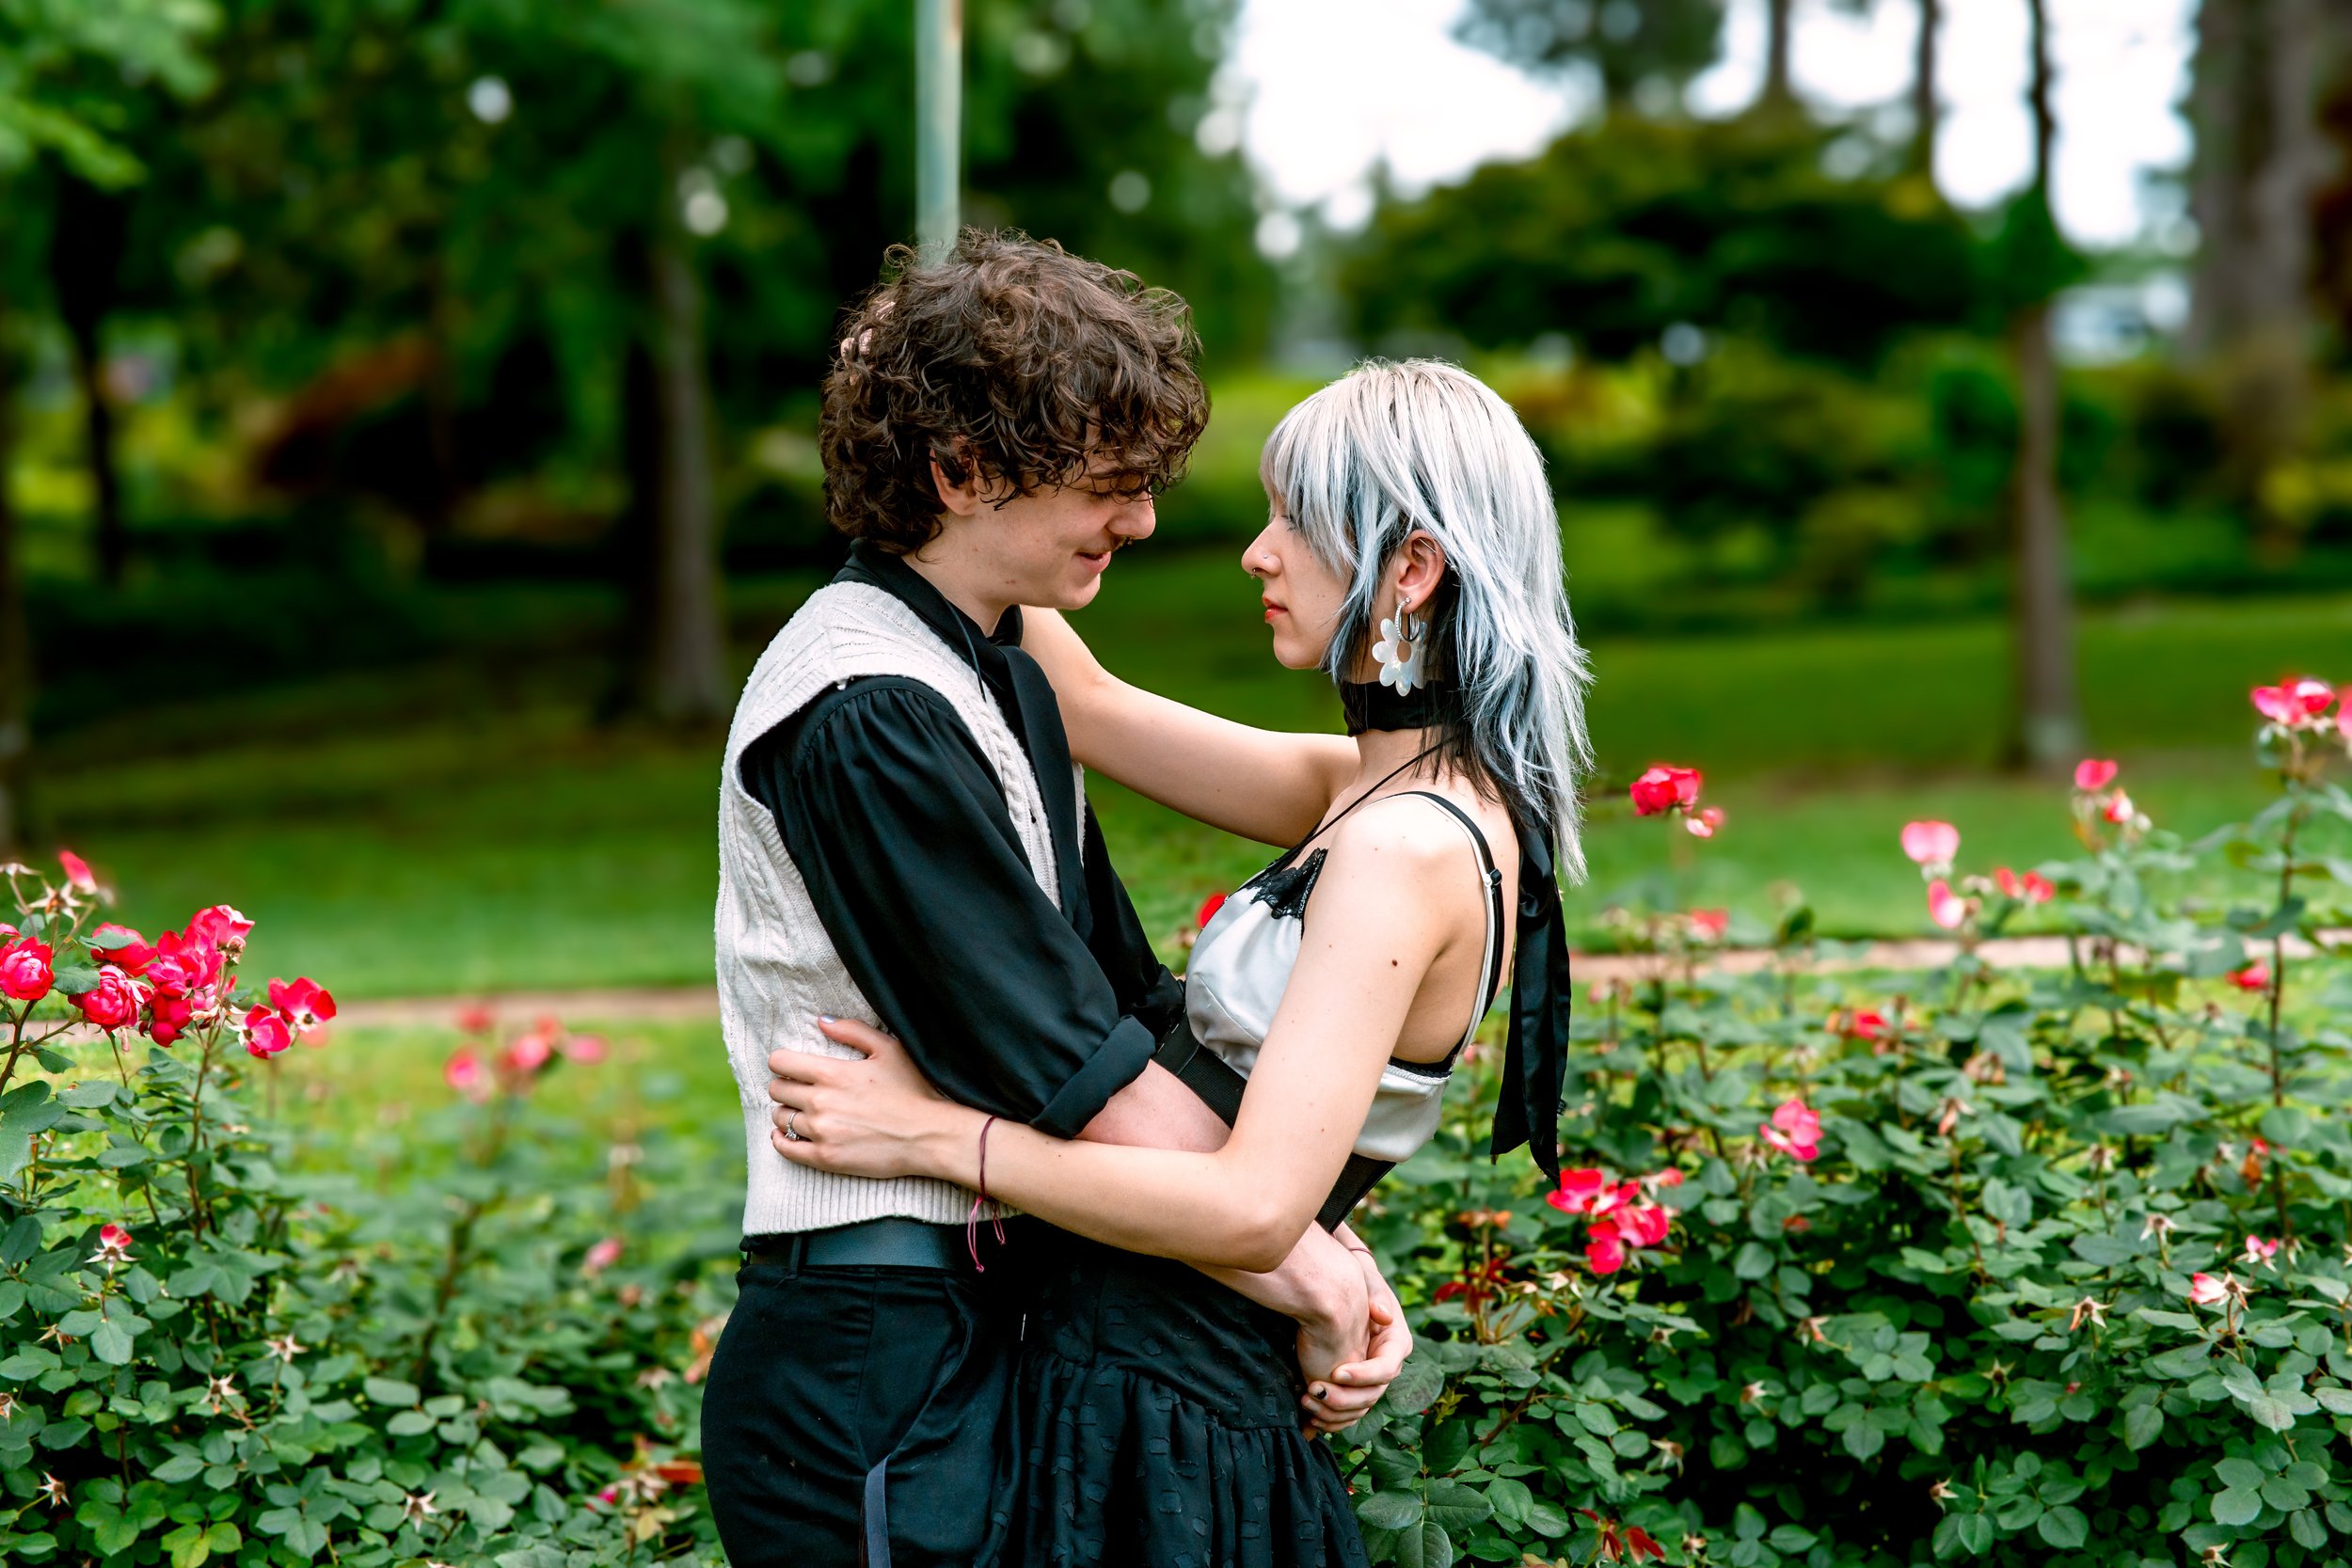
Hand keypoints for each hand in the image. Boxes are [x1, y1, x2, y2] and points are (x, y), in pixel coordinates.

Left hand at [766, 1017, 962, 1179]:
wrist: (929, 1137)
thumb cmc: (912, 1090)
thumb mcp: (889, 1050)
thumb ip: (852, 1031)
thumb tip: (821, 1021)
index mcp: (833, 1073)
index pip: (781, 1062)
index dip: (783, 1062)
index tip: (792, 1067)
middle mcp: (820, 1102)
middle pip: (777, 1090)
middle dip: (784, 1086)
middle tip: (799, 1089)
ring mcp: (821, 1132)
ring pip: (780, 1118)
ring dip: (787, 1112)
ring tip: (802, 1112)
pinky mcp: (825, 1158)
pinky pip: (785, 1148)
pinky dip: (780, 1140)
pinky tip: (788, 1135)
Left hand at [1300, 1247, 1411, 1434]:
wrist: (1345, 1289)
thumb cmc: (1361, 1282)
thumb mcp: (1370, 1282)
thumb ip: (1377, 1295)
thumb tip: (1383, 1315)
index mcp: (1396, 1344)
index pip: (1386, 1369)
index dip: (1363, 1376)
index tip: (1336, 1372)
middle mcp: (1386, 1367)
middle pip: (1371, 1395)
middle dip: (1343, 1398)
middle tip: (1314, 1390)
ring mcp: (1370, 1381)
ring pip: (1357, 1409)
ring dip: (1332, 1412)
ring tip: (1306, 1401)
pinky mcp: (1353, 1388)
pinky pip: (1345, 1413)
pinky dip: (1328, 1419)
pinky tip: (1308, 1418)